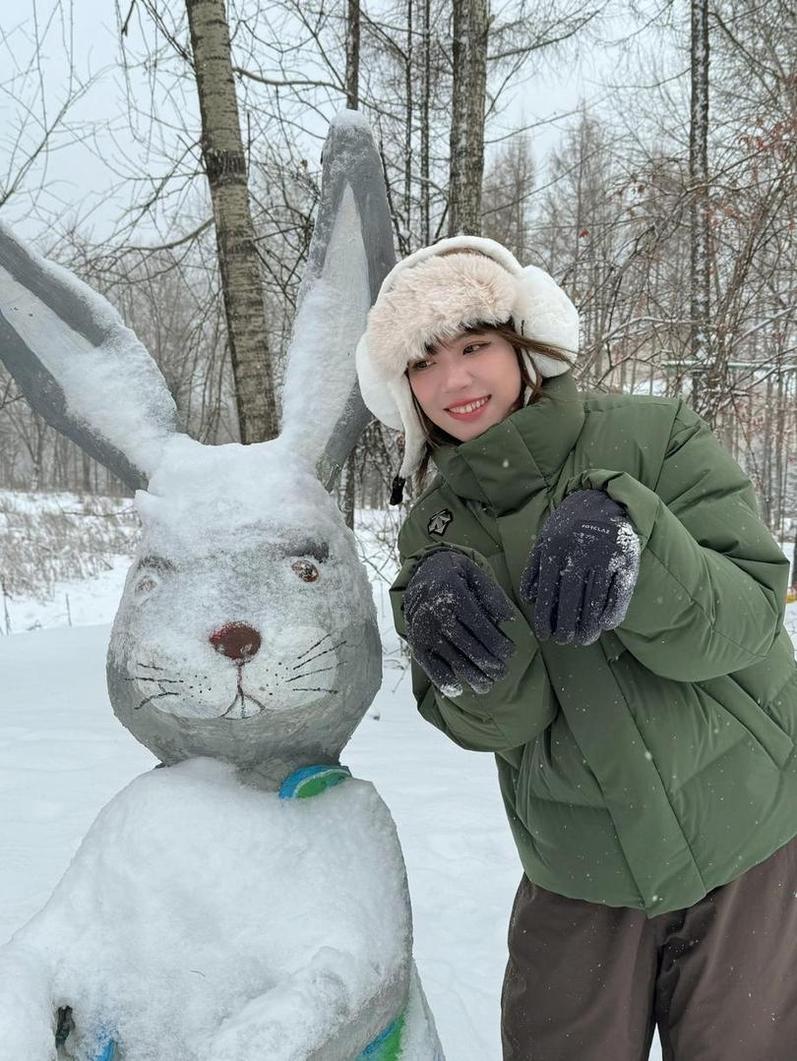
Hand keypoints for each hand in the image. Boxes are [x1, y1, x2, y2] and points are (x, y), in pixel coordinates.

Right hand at [403, 550, 515, 696]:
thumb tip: (509, 619)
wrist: (420, 573)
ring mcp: (423, 630)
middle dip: (489, 664)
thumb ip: (492, 594)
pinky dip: (443, 680)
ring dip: (472, 677)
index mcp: (453, 594)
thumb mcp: (473, 572)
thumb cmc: (454, 574)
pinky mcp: (415, 642)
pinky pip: (429, 666)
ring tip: (487, 686)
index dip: (498, 644)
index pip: (480, 627)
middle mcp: (435, 614)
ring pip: (452, 659)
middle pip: (468, 647)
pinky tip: (458, 689)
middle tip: (503, 673)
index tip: (510, 653)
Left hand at [520, 489, 639, 645]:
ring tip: (585, 639)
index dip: (545, 617)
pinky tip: (607, 624)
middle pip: (571, 599)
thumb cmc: (569, 526)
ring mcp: (604, 557)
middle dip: (567, 626)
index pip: (548, 591)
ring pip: (595, 599)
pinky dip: (614, 610)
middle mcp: (579, 554)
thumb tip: (529, 598)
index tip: (544, 634)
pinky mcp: (626, 560)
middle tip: (565, 641)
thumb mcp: (546, 538)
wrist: (603, 500)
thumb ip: (535, 566)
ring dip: (590, 624)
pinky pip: (620, 591)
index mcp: (555, 550)